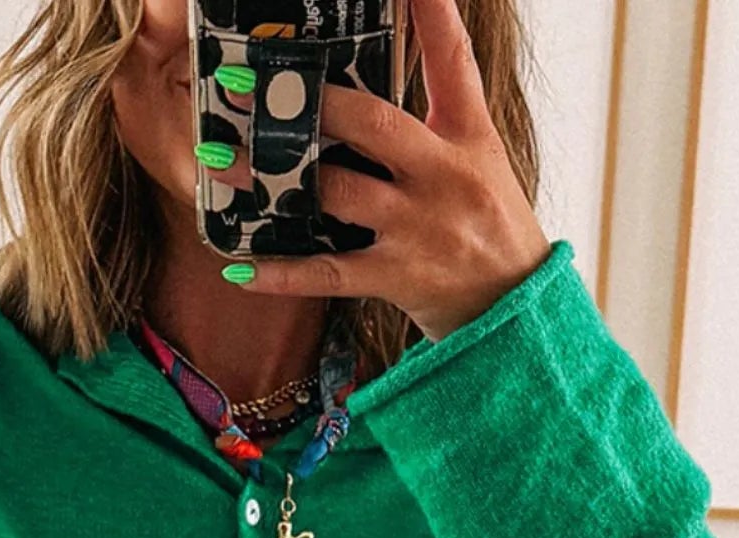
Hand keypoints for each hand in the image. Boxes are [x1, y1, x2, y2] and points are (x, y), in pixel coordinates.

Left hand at [220, 0, 551, 340]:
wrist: (516, 307)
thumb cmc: (489, 225)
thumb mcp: (478, 159)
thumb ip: (434, 120)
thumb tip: (371, 82)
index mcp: (468, 137)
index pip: (453, 61)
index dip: (432, 13)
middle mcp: (443, 176)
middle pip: (373, 123)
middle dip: (312, 103)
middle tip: (253, 84)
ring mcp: (416, 228)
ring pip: (336, 192)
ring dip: (273, 177)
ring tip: (222, 159)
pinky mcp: (395, 276)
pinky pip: (327, 273)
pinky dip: (280, 273)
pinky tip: (240, 266)